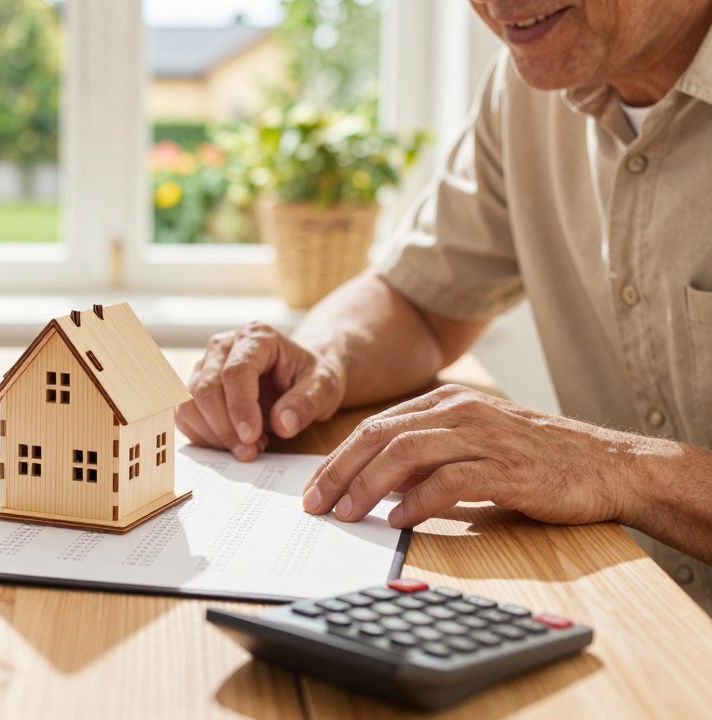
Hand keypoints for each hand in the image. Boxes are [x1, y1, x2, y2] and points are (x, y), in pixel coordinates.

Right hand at [177, 322, 345, 460]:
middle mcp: (223, 346)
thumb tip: (283, 425)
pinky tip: (233, 442)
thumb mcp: (324, 388)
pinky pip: (185, 416)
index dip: (239, 407)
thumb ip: (305, 404)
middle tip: (251, 451)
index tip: (252, 437)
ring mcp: (204, 366)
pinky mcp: (195, 387)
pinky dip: (205, 437)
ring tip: (248, 446)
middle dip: (225, 428)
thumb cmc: (310, 377)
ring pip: (189, 403)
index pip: (235, 371)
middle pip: (205, 389)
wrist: (300, 375)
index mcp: (256, 337)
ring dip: (214, 435)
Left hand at [302, 384, 636, 528]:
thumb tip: (374, 485)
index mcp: (447, 403)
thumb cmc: (537, 460)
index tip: (313, 488)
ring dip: (368, 486)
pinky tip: (399, 520)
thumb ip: (427, 458)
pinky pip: (449, 481)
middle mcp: (460, 412)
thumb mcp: (473, 446)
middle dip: (339, 471)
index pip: (375, 426)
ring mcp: (484, 437)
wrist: (609, 466)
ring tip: (347, 513)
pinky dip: (417, 502)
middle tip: (315, 504)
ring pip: (405, 453)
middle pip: (379, 435)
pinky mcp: (507, 468)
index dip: (337, 458)